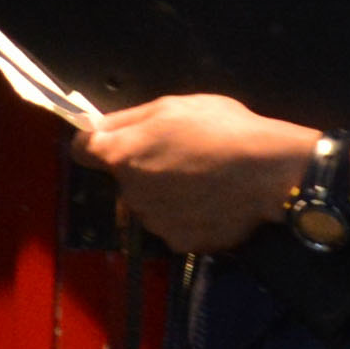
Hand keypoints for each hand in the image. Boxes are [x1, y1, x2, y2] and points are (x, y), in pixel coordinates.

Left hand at [81, 90, 305, 254]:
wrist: (267, 171)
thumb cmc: (221, 128)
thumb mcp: (172, 106)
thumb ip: (127, 119)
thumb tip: (95, 128)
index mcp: (121, 155)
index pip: (82, 150)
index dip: (99, 142)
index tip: (120, 139)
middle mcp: (129, 193)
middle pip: (123, 179)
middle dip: (142, 169)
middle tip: (181, 155)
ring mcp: (154, 222)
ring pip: (149, 205)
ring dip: (164, 195)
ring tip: (202, 180)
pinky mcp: (179, 243)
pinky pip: (174, 227)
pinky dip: (186, 217)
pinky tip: (211, 202)